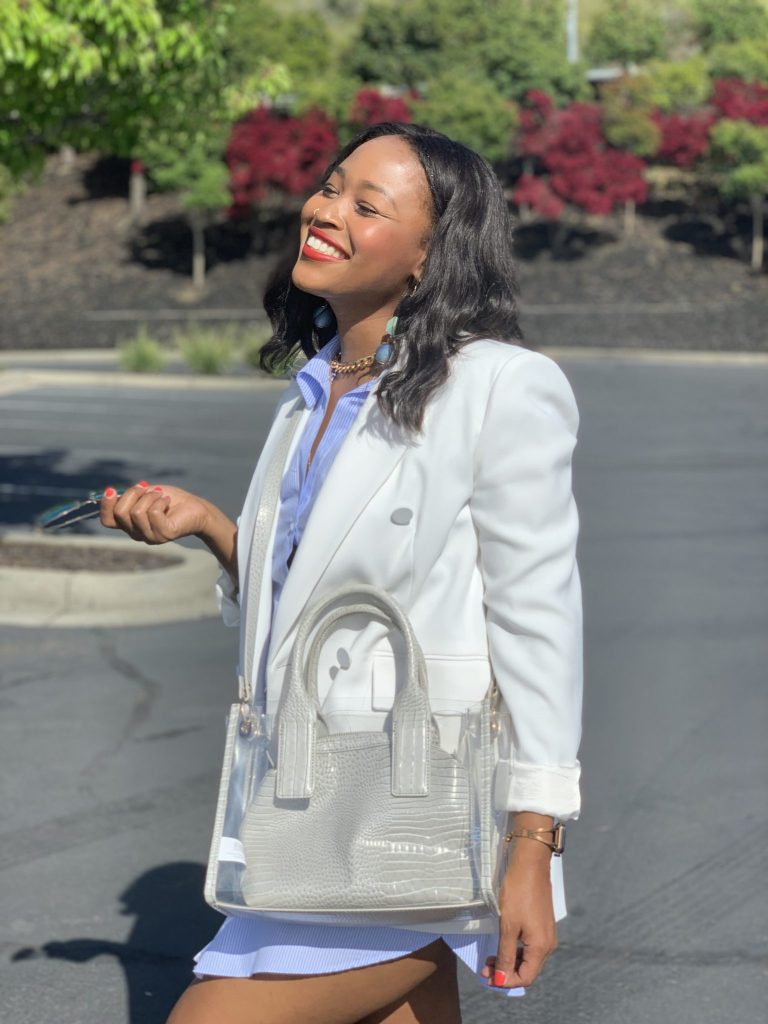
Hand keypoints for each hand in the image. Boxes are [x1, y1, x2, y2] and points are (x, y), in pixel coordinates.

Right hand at [99, 481, 211, 545]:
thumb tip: (109, 493)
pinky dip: (160, 501)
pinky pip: (153, 513)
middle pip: (120, 513)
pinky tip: (167, 502)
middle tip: (147, 489)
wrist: (196, 508)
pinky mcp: (164, 534)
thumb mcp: (145, 494)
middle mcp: (137, 534)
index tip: (112, 490)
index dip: (106, 505)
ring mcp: (150, 537)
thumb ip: (128, 497)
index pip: (107, 520)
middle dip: (132, 494)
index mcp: (130, 525)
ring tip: (161, 496)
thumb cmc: (169, 500)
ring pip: (136, 512)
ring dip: (150, 497)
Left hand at [482, 841, 557, 989]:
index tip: (487, 976)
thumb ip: (506, 955)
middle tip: (485, 967)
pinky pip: (530, 946)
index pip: (525, 977)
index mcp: (541, 947)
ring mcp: (546, 934)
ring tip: (491, 957)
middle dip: (506, 972)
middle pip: (528, 969)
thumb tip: (502, 979)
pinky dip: (516, 950)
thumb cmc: (518, 893)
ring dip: (510, 961)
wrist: (530, 864)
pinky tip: (503, 945)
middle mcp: (548, 944)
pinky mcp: (542, 924)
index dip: (506, 981)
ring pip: (529, 958)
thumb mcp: (508, 926)